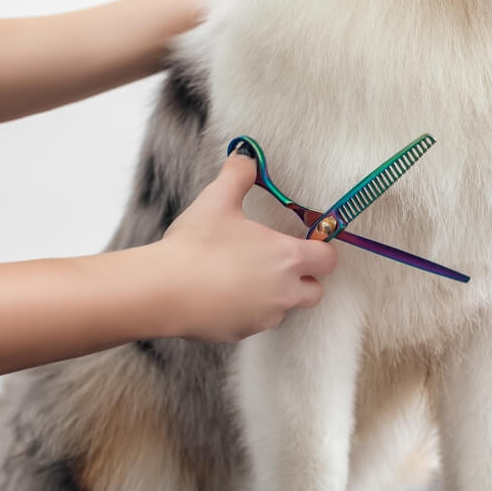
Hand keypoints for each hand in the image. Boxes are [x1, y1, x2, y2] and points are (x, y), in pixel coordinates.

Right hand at [150, 149, 338, 342]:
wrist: (163, 290)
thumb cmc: (195, 245)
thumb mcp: (217, 200)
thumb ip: (237, 175)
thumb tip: (245, 157)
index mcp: (286, 258)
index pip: (328, 260)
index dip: (321, 251)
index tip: (306, 244)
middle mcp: (284, 292)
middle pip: (315, 292)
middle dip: (304, 280)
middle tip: (278, 264)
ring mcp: (264, 317)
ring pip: (283, 308)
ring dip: (273, 296)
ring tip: (241, 277)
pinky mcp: (242, 333)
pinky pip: (254, 322)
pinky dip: (245, 311)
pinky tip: (221, 295)